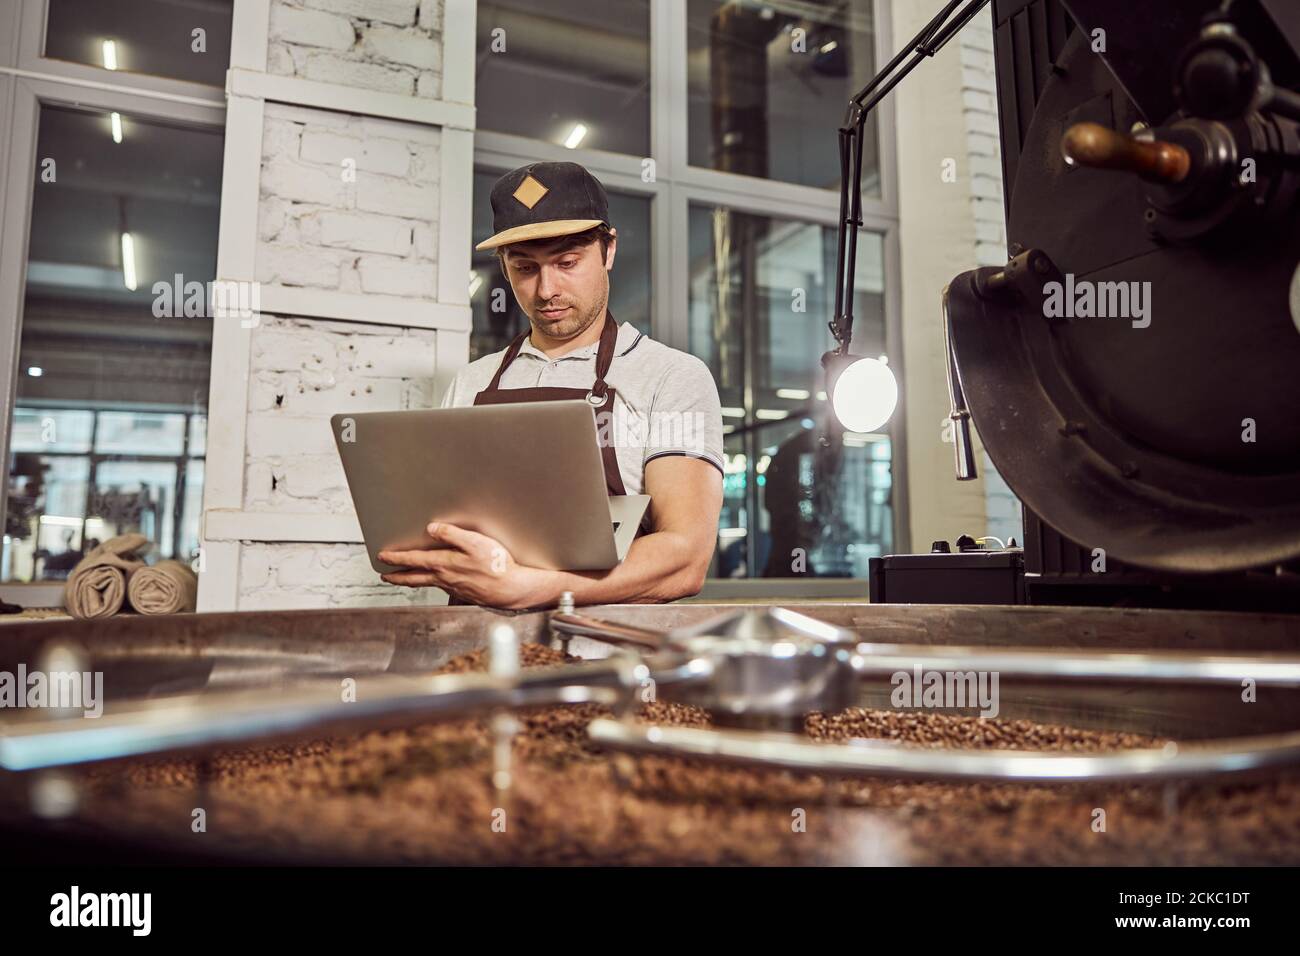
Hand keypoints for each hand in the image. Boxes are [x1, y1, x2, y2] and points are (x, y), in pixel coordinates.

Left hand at [378, 523, 545, 608]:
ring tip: (402, 579)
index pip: (413, 559)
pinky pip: (439, 588)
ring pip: (425, 584)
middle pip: (413, 578)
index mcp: (444, 564)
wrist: (511, 589)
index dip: (396, 558)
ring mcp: (452, 588)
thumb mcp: (475, 542)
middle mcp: (444, 578)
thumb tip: (432, 529)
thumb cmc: (496, 566)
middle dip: (397, 575)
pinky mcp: (462, 593)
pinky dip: (430, 584)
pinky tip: (434, 582)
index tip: (383, 556)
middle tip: (384, 575)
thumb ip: (452, 534)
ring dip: (410, 580)